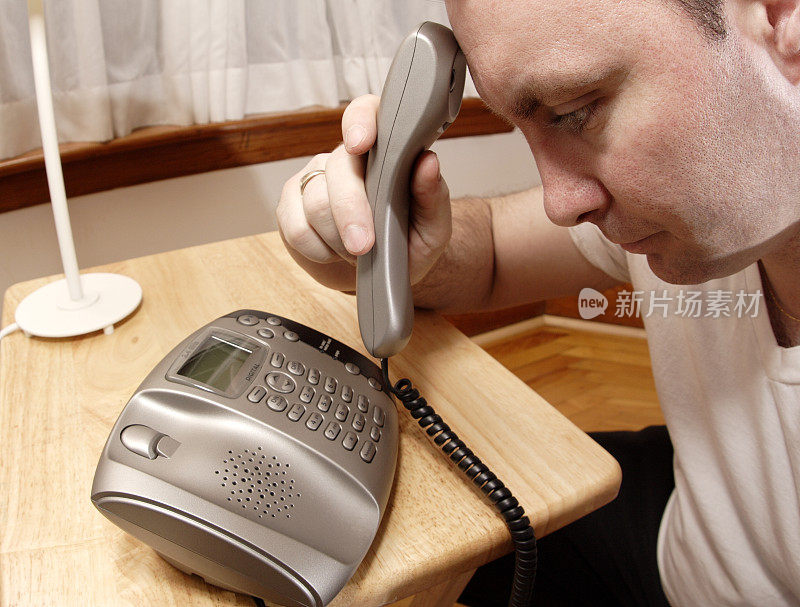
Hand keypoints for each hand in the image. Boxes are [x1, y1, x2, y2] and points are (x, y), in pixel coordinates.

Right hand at [276, 94, 452, 292]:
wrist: (383, 274)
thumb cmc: (409, 244)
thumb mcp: (433, 227)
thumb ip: (432, 196)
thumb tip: (427, 162)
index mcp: (383, 150)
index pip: (366, 113)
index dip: (360, 123)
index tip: (360, 145)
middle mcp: (344, 157)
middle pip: (337, 170)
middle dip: (351, 212)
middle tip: (364, 246)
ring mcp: (313, 179)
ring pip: (314, 203)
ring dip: (339, 239)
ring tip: (358, 251)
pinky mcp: (290, 207)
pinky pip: (295, 227)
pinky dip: (318, 250)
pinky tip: (333, 253)